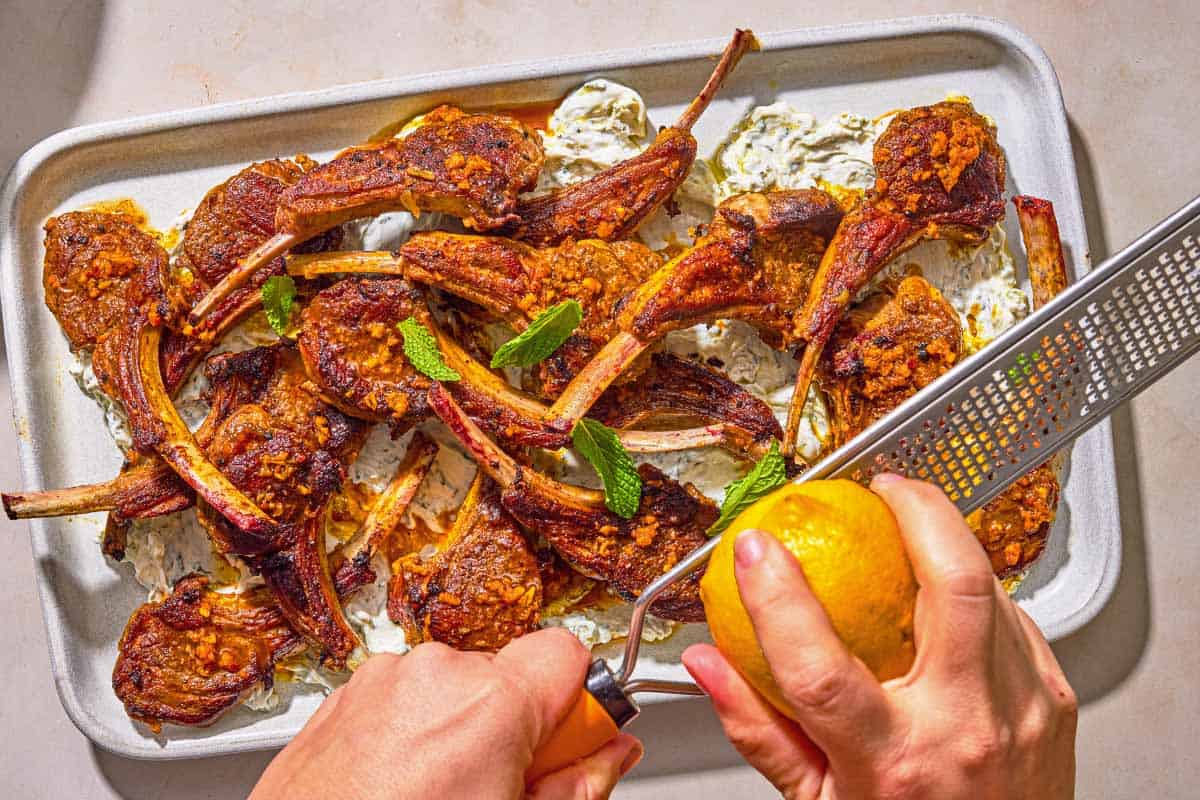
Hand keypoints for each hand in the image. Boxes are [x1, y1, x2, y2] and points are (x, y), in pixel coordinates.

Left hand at [250, 628, 642, 799]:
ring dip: (457, 726)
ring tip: (436, 793)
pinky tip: (399, 785)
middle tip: (500, 785)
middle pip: (508, 673)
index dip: (576, 700)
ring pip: (452, 686)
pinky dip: (411, 731)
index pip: (569, 653)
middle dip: (514, 722)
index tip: (569, 740)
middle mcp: (436, 673)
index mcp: (493, 702)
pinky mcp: (345, 696)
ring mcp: (383, 680)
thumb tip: (615, 752)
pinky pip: (403, 697)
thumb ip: (581, 783)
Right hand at [683, 474, 1076, 798]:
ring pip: (992, 588)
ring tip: (912, 521)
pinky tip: (949, 589)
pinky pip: (1015, 617)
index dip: (778, 597)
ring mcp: (1023, 712)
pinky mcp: (1055, 702)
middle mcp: (966, 732)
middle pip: (954, 587)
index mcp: (891, 764)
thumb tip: (708, 665)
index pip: (821, 668)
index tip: (753, 549)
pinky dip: (977, 589)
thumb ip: (759, 730)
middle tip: (882, 487)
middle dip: (918, 512)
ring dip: (948, 540)